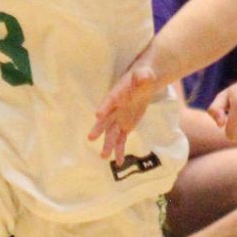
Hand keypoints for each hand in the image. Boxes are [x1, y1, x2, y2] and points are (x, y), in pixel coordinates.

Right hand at [90, 48, 162, 163]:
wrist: (143, 84)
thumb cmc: (143, 76)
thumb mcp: (144, 74)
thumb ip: (143, 76)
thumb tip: (144, 76)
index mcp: (117, 94)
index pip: (109, 101)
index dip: (104, 107)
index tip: (98, 115)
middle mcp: (114, 109)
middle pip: (106, 120)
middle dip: (99, 128)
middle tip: (91, 137)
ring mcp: (118, 119)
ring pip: (112, 134)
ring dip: (108, 145)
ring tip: (104, 157)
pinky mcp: (125, 126)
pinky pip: (121, 140)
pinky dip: (120, 150)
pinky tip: (119, 161)